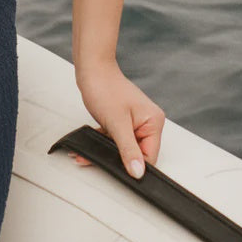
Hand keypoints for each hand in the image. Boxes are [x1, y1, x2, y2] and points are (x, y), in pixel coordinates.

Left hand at [68, 59, 165, 178]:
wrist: (91, 69)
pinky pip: (116, 139)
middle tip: (97, 161)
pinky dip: (103, 143)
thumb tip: (138, 173)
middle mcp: (148, 122)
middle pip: (137, 154)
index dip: (134, 166)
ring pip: (123, 148)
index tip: (118, 171)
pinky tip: (88, 148)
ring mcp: (135, 121)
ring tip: (87, 155)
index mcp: (154, 122)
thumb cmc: (105, 88)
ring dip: (106, 152)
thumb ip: (129, 150)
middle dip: (116, 160)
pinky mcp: (123, 120)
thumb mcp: (117, 124)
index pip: (150, 157)